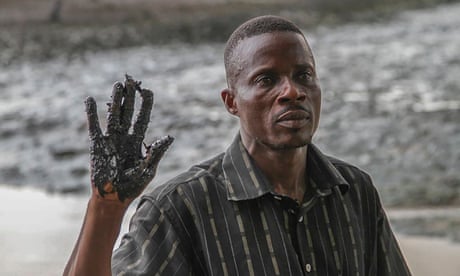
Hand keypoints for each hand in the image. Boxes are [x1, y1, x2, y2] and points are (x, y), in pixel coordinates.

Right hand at [84, 75, 172, 201]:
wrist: (113, 199)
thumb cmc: (132, 187)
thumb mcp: (148, 170)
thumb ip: (156, 153)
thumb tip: (170, 136)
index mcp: (138, 142)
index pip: (143, 119)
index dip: (145, 105)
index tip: (148, 90)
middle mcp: (125, 137)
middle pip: (127, 113)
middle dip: (130, 98)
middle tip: (131, 81)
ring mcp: (110, 140)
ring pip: (113, 116)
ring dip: (115, 101)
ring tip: (117, 85)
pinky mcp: (96, 145)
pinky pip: (94, 126)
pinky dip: (91, 114)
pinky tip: (90, 100)